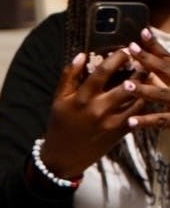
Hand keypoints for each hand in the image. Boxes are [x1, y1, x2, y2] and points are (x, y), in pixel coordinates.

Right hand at [39, 38, 169, 178]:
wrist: (63, 158)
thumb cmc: (60, 125)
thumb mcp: (58, 100)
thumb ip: (69, 76)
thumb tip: (82, 54)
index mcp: (82, 98)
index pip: (103, 72)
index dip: (118, 58)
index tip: (126, 49)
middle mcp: (98, 109)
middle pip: (126, 85)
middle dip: (138, 70)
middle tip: (144, 60)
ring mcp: (111, 123)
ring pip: (137, 101)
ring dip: (145, 87)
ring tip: (148, 75)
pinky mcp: (119, 134)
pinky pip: (137, 116)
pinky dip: (143, 104)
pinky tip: (145, 95)